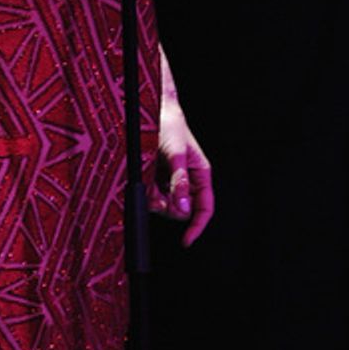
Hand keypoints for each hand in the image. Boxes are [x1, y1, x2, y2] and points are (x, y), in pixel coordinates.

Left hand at [151, 90, 213, 246]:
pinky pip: (152, 196)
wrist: (150, 108)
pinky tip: (143, 177)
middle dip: (169, 207)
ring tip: (148, 177)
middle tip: (157, 192)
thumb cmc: (168, 125)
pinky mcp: (156, 178)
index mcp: (200, 174)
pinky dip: (146, 192)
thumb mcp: (175, 154)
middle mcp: (187, 180)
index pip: (205, 208)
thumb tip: (183, 209)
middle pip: (182, 211)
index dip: (197, 226)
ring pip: (166, 205)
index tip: (186, 241)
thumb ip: (179, 182)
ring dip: (155, 198)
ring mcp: (171, 180)